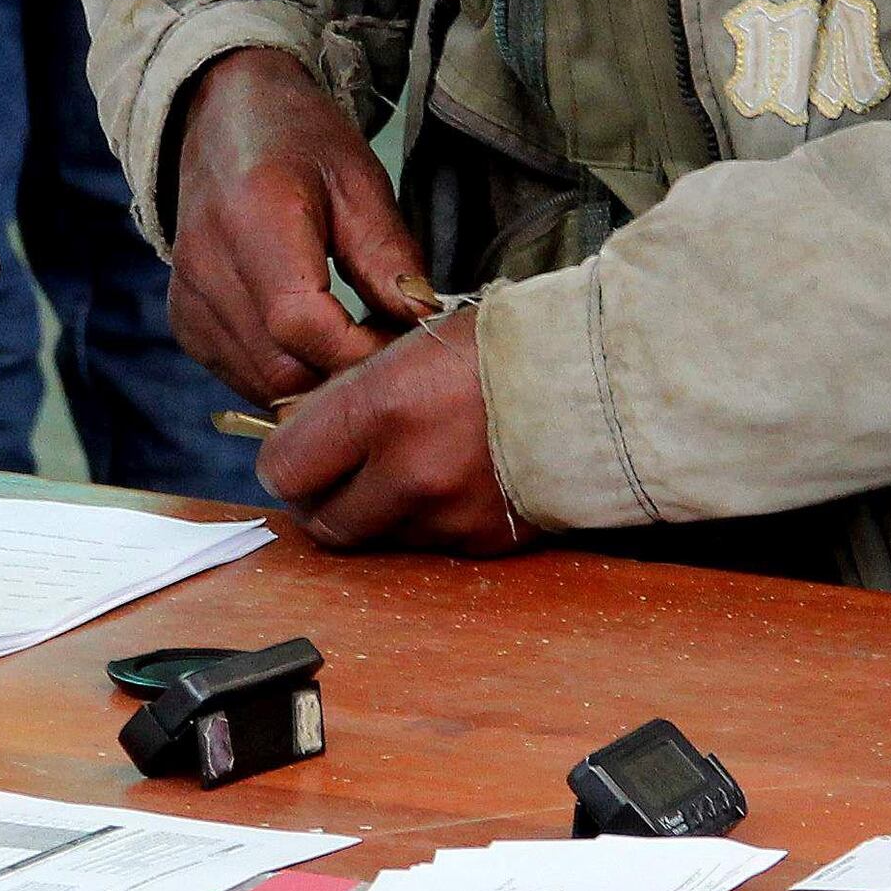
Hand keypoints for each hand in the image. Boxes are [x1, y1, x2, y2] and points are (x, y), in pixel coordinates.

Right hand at [166, 46, 436, 401]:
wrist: (221, 119)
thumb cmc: (299, 142)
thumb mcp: (361, 182)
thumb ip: (389, 257)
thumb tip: (423, 323)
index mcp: (253, 217)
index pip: (302, 324)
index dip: (362, 350)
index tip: (408, 340)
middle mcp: (205, 266)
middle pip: (283, 368)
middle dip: (348, 374)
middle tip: (394, 344)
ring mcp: (188, 301)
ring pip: (266, 386)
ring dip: (321, 380)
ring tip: (360, 340)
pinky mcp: (184, 323)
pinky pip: (245, 378)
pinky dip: (289, 374)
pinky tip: (318, 341)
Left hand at [259, 313, 522, 553]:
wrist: (605, 380)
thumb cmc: (510, 345)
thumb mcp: (414, 345)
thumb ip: (355, 393)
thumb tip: (308, 428)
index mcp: (381, 409)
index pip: (285, 468)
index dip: (285, 461)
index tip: (298, 450)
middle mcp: (407, 472)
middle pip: (323, 522)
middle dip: (323, 501)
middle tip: (339, 475)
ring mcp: (447, 515)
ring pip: (375, 540)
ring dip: (378, 514)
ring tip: (409, 470)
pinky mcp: (483, 542)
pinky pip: (429, 545)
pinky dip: (429, 522)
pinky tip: (455, 481)